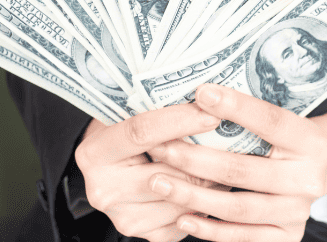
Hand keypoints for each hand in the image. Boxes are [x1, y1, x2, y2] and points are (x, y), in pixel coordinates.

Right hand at [75, 106, 228, 241]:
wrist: (111, 161)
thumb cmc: (124, 126)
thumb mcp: (129, 109)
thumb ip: (156, 106)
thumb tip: (206, 98)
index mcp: (94, 153)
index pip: (142, 132)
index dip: (180, 121)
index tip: (211, 113)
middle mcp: (104, 190)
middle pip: (167, 173)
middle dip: (203, 156)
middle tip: (231, 136)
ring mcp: (124, 217)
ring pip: (181, 199)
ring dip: (210, 180)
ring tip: (227, 157)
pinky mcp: (146, 234)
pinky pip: (187, 218)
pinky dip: (206, 200)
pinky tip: (215, 180)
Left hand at [148, 83, 326, 241]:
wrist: (320, 170)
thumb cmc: (287, 138)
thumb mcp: (282, 120)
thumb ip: (249, 113)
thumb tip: (200, 95)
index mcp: (309, 140)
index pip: (270, 120)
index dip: (236, 107)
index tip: (200, 93)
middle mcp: (308, 178)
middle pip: (244, 169)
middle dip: (196, 159)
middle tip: (162, 148)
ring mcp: (297, 212)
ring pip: (237, 206)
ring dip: (193, 195)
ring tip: (160, 181)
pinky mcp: (286, 237)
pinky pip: (241, 236)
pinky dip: (209, 229)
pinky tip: (182, 216)